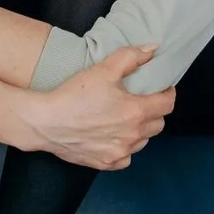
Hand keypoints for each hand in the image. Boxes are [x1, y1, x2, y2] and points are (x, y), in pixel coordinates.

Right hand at [21, 45, 174, 170]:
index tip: (162, 88)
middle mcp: (132, 135)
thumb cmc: (73, 95)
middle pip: (158, 124)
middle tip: (142, 101)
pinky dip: (124, 148)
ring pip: (142, 142)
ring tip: (126, 119)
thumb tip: (152, 49)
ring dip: (140, 130)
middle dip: (154, 111)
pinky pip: (126, 157)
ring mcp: (120, 152)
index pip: (167, 104)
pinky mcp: (106, 163)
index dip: (168, 93)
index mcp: (136, 111)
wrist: (45, 122)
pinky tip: (114, 137)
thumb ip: (131, 57)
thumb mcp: (103, 69)